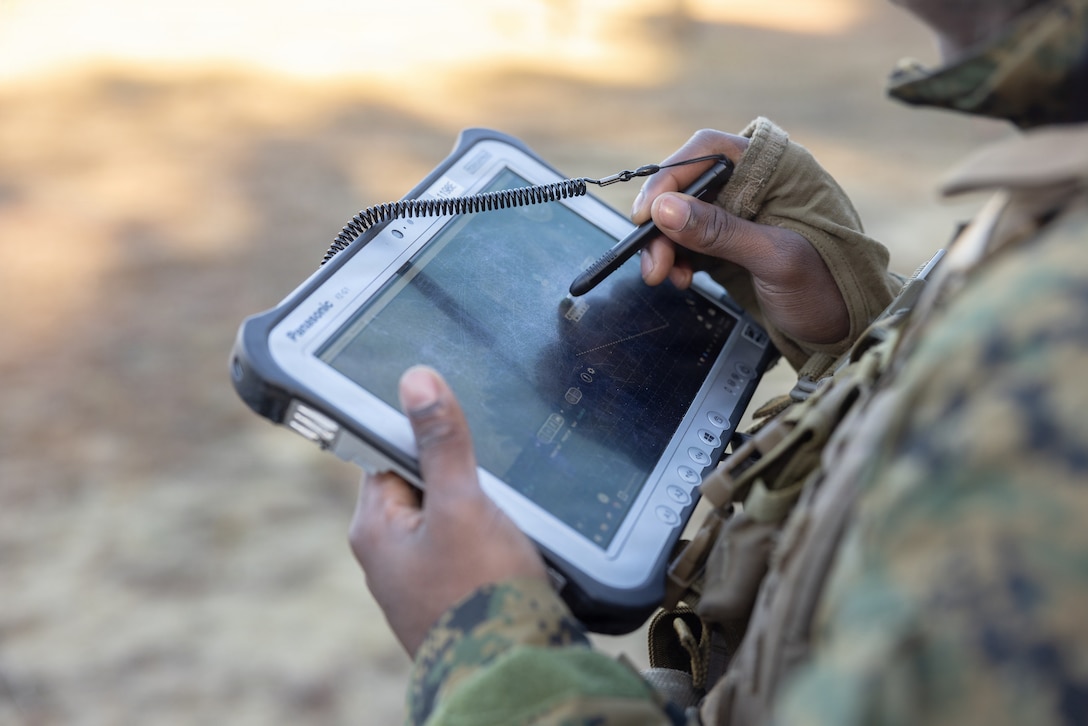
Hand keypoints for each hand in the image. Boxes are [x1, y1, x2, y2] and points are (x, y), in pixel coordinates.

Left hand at [348, 366, 547, 655]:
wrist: (513, 671)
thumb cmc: (480, 591)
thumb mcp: (462, 503)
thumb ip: (441, 442)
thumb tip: (416, 380)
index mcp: (374, 529)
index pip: (387, 454)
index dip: (422, 432)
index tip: (454, 417)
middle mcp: (388, 556)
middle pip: (421, 484)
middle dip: (457, 471)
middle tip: (493, 465)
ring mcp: (420, 580)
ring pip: (448, 516)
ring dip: (478, 505)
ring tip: (508, 509)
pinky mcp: (453, 596)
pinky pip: (467, 547)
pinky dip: (488, 536)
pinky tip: (514, 538)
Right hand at [634, 129, 848, 345]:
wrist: (847, 329)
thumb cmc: (828, 289)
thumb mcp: (774, 260)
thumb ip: (720, 232)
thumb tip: (666, 208)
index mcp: (776, 170)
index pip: (708, 152)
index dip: (670, 177)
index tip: (647, 213)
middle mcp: (754, 185)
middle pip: (688, 186)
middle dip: (662, 223)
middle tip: (652, 262)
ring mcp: (741, 215)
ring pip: (683, 216)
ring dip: (665, 245)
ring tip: (663, 276)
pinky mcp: (731, 243)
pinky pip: (690, 241)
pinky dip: (677, 258)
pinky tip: (679, 278)